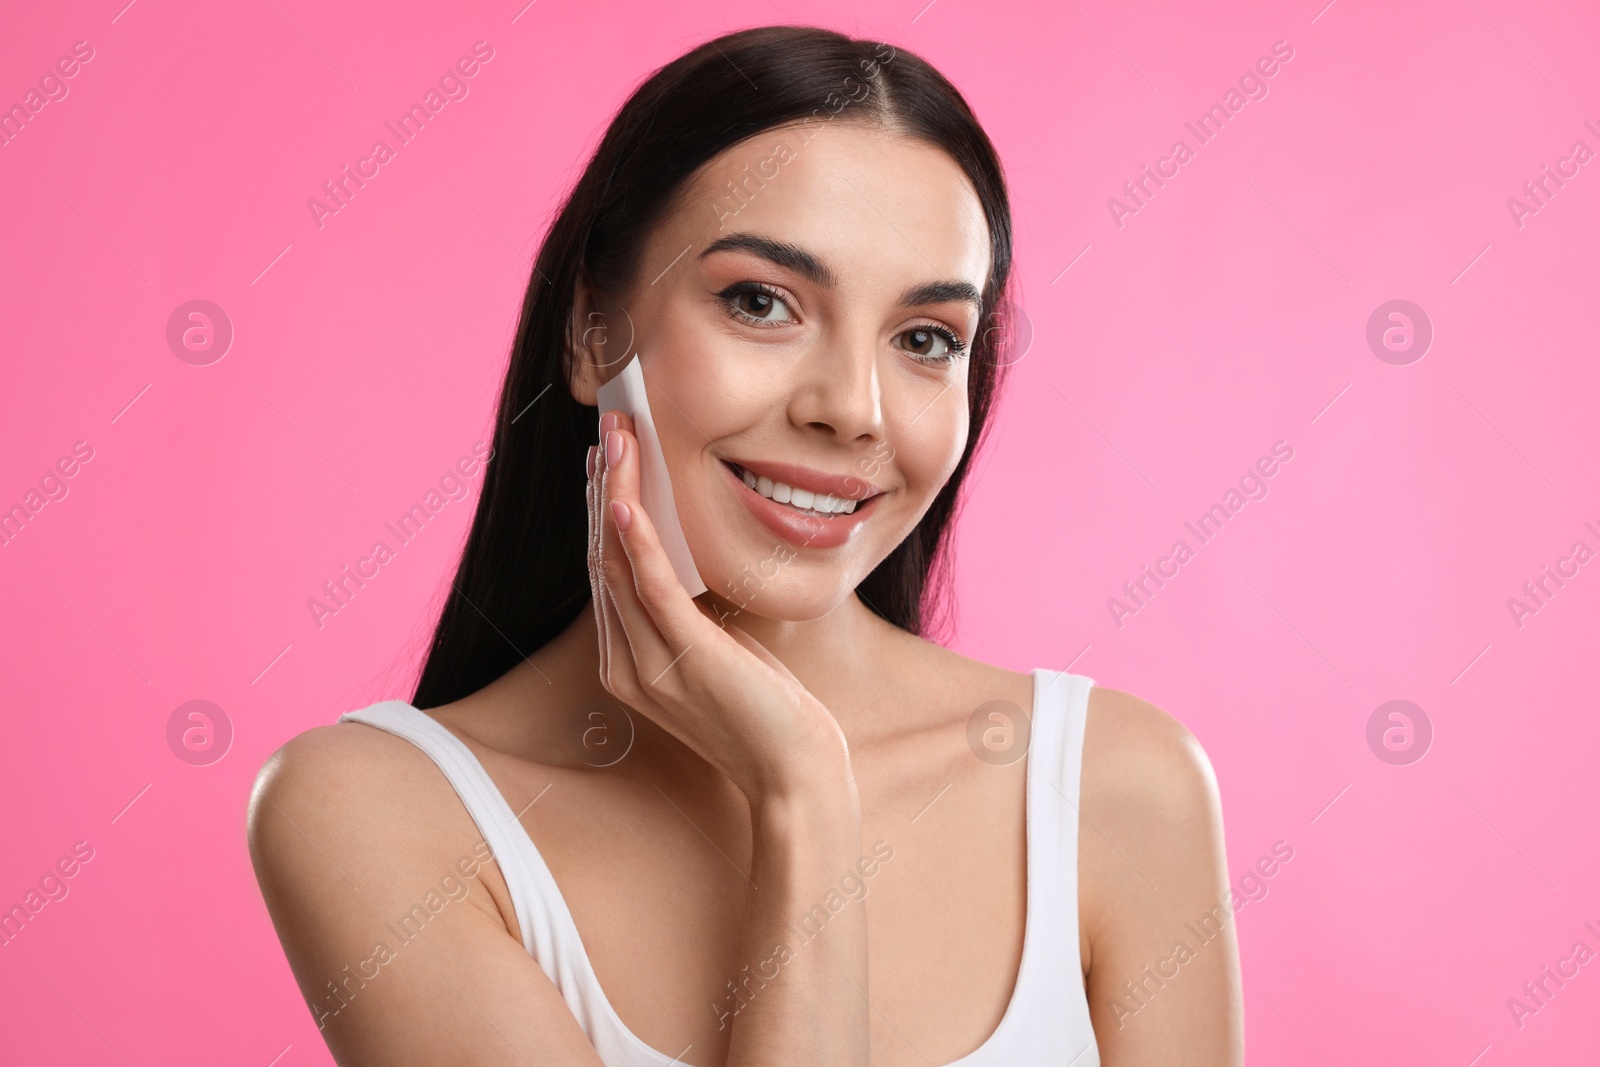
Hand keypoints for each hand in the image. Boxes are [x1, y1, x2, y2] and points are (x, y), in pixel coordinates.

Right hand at [587, 411, 853, 805]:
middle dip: (602, 488)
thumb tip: (692, 567)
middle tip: (608, 429)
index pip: (608, 571)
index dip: (602, 510)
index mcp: (631, 662)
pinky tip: (623, 502)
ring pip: (618, 563)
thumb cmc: (769, 716)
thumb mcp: (721, 655)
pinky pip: (650, 589)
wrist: (797, 777)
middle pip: (603, 558)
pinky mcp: (685, 659)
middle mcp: (627, 663)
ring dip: (614, 494)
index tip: (609, 458)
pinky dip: (635, 542)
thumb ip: (693, 618)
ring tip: (615, 441)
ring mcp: (650, 665)